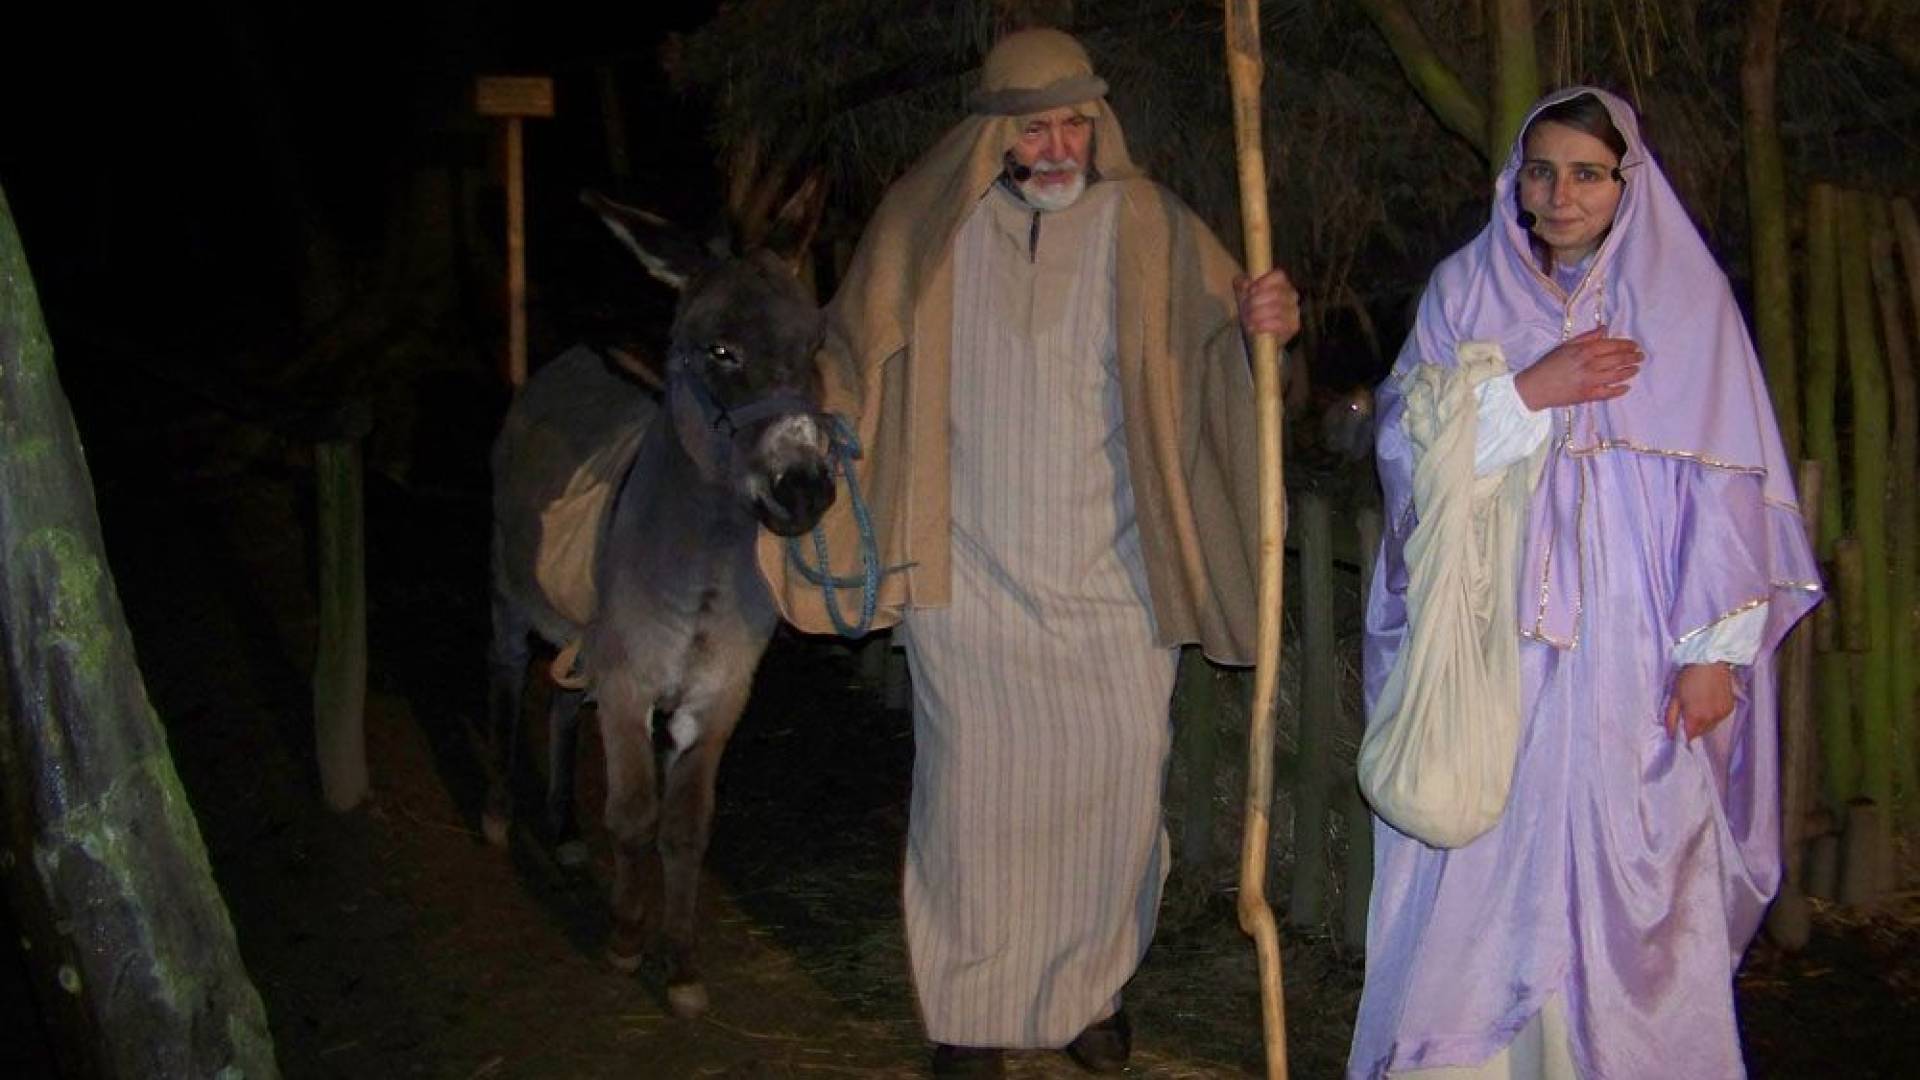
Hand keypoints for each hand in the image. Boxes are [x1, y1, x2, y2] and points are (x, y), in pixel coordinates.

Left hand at [1234, 268, 1300, 345]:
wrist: (1256, 330)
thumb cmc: (1252, 308)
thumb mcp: (1244, 293)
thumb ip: (1242, 285)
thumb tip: (1244, 283)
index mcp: (1282, 282)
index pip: (1279, 276)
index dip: (1264, 282)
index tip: (1250, 290)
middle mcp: (1292, 294)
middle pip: (1276, 293)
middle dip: (1257, 301)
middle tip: (1246, 308)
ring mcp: (1294, 309)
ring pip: (1278, 309)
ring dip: (1259, 314)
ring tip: (1248, 319)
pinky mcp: (1294, 325)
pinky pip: (1280, 324)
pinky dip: (1264, 325)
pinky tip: (1254, 327)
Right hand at [1512, 326, 1642, 409]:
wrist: (1535, 387)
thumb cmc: (1548, 364)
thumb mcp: (1565, 346)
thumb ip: (1587, 337)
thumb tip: (1605, 329)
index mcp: (1584, 350)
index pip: (1612, 345)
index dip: (1627, 345)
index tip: (1635, 345)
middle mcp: (1590, 364)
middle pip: (1618, 359)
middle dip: (1633, 357)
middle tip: (1641, 357)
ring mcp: (1590, 380)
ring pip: (1617, 375)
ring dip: (1629, 372)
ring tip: (1635, 370)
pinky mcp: (1587, 395)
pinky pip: (1609, 393)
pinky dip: (1619, 390)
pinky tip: (1626, 387)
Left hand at [1665, 663, 1736, 740]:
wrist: (1710, 662)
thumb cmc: (1688, 677)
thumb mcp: (1674, 697)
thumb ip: (1671, 718)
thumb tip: (1670, 735)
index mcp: (1695, 717)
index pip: (1689, 737)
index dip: (1683, 735)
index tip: (1679, 728)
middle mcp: (1711, 719)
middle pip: (1700, 733)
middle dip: (1693, 728)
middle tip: (1687, 714)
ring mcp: (1723, 714)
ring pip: (1711, 726)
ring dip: (1704, 722)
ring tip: (1699, 706)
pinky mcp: (1730, 708)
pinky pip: (1720, 718)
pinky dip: (1713, 715)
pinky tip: (1709, 702)